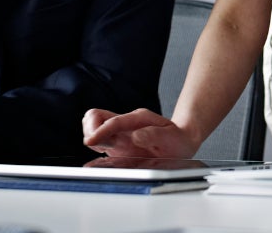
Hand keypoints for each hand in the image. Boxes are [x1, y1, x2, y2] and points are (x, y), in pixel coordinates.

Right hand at [82, 108, 198, 158]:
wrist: (181, 140)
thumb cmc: (177, 139)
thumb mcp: (172, 138)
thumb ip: (155, 135)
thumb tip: (136, 136)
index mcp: (138, 119)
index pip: (114, 121)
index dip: (100, 131)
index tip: (91, 140)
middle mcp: (126, 124)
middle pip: (96, 116)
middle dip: (90, 130)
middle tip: (99, 145)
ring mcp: (120, 133)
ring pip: (94, 126)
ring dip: (91, 137)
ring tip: (103, 150)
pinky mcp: (116, 144)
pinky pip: (98, 140)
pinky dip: (94, 146)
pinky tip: (102, 156)